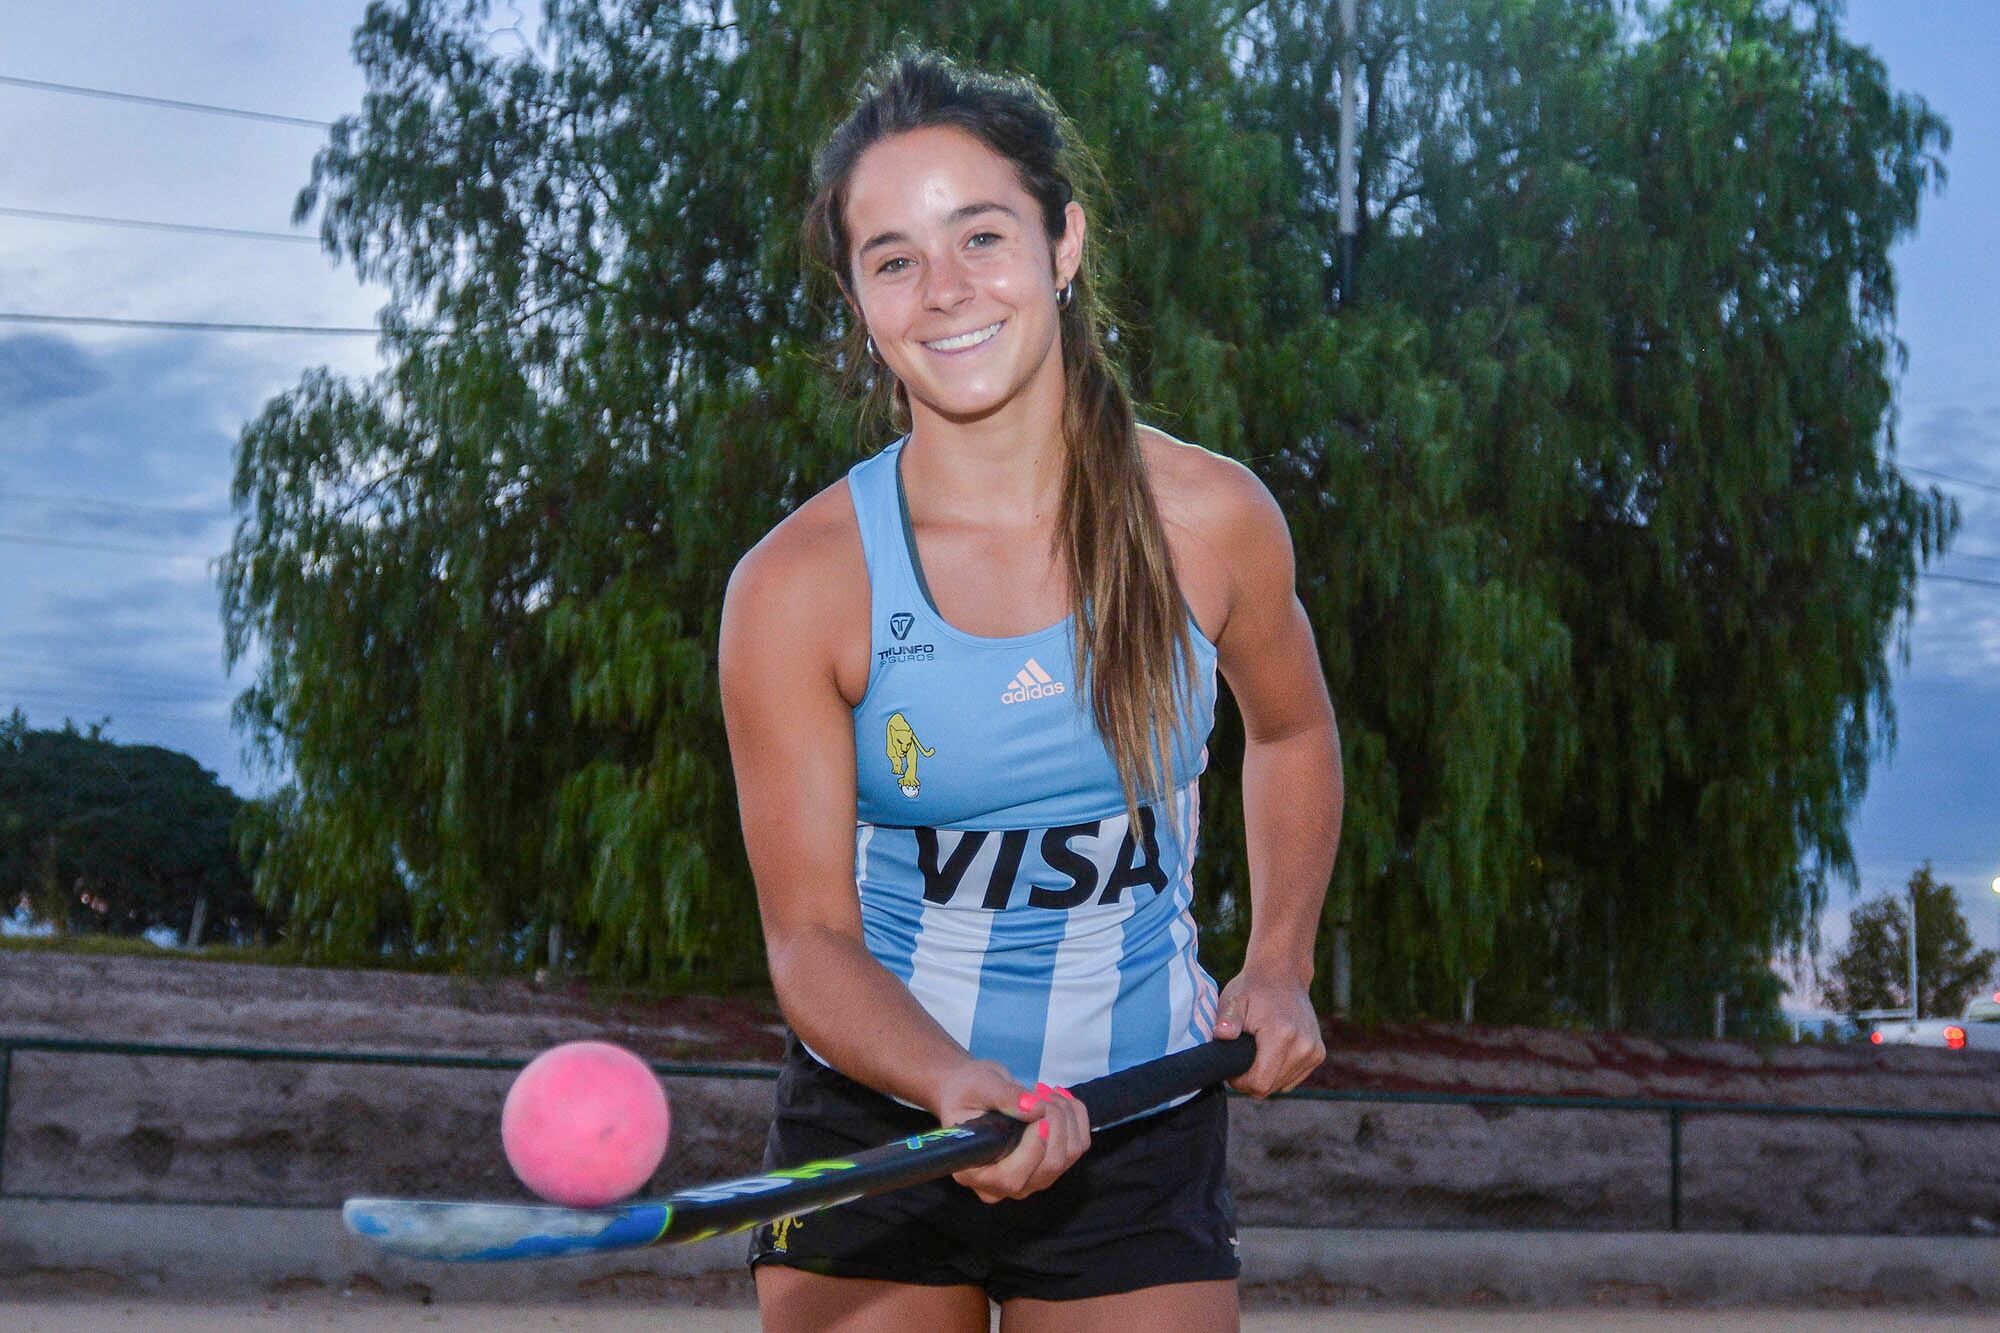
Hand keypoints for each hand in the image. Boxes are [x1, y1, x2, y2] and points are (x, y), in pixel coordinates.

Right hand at [934, 1059, 1090, 1203]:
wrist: (970, 1094)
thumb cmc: (965, 1091)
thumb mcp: (978, 1085)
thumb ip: (1005, 1096)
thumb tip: (1035, 1108)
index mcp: (974, 1172)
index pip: (1012, 1178)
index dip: (1033, 1150)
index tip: (1040, 1113)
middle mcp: (1002, 1186)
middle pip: (1047, 1168)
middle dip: (1056, 1123)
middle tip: (1041, 1090)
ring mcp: (1028, 1180)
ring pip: (1066, 1157)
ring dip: (1066, 1117)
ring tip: (1045, 1090)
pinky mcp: (1046, 1167)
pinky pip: (1076, 1148)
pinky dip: (1076, 1118)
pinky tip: (1059, 1098)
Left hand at [1213, 965, 1324, 1097]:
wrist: (1283, 974)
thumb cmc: (1252, 989)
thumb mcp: (1233, 1000)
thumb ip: (1226, 1020)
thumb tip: (1222, 1034)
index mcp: (1282, 1035)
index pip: (1260, 1083)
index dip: (1241, 1082)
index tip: (1232, 1067)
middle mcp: (1304, 1046)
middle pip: (1270, 1087)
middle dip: (1252, 1079)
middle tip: (1242, 1055)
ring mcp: (1314, 1051)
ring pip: (1282, 1085)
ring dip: (1266, 1075)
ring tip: (1257, 1051)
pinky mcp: (1319, 1054)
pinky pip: (1293, 1078)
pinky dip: (1279, 1071)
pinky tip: (1272, 1051)